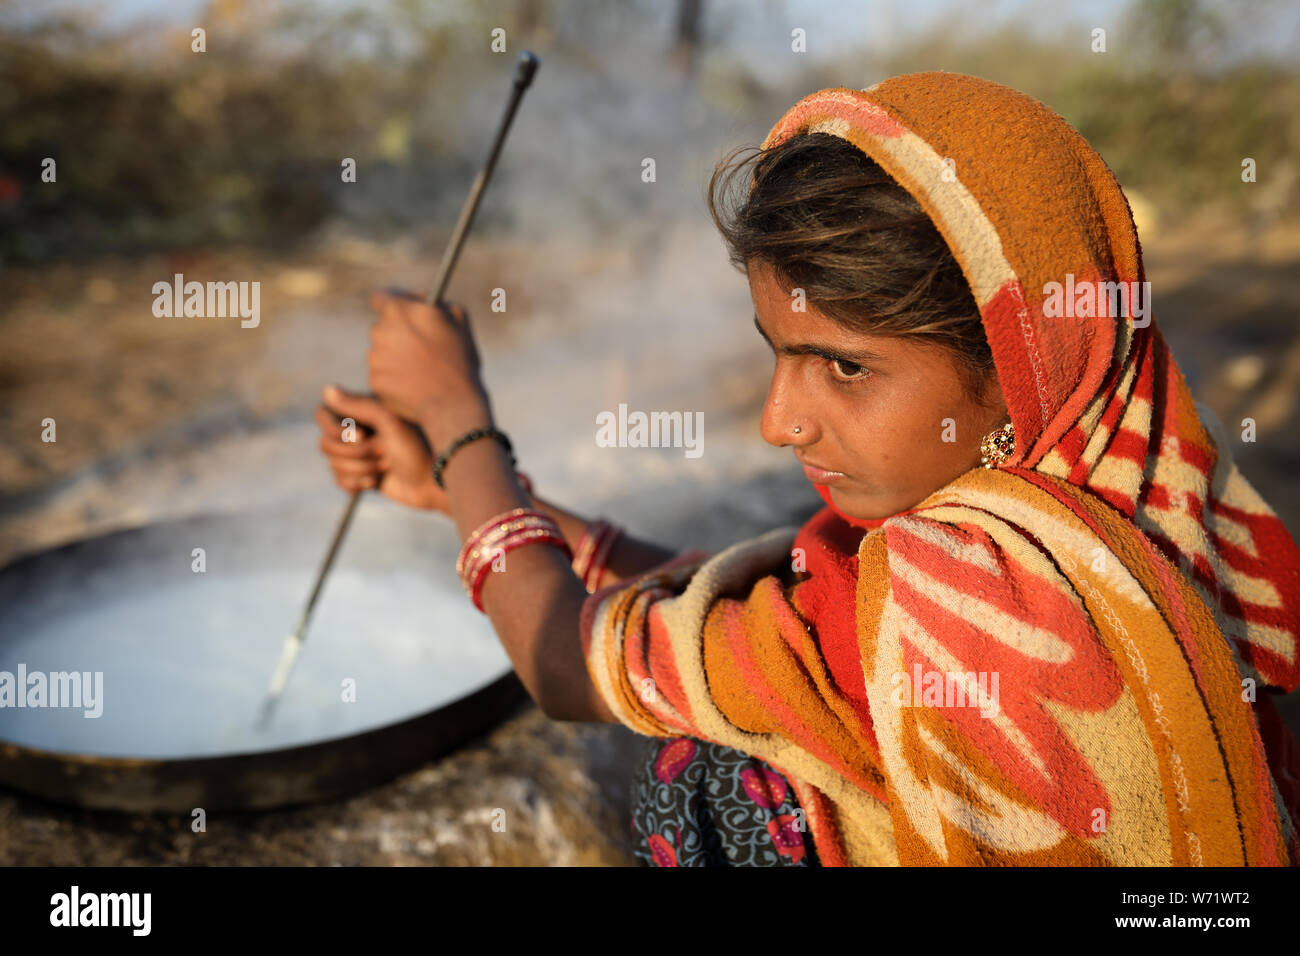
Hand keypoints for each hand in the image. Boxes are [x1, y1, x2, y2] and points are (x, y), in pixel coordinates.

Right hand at [316, 385, 448, 512]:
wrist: (434, 481)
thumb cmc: (418, 446)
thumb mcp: (390, 421)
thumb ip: (358, 405)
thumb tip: (327, 389)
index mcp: (362, 411)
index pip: (323, 416)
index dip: (337, 429)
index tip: (363, 434)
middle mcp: (356, 430)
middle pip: (326, 444)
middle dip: (356, 453)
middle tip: (385, 451)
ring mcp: (358, 454)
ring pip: (333, 464)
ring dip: (361, 468)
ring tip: (387, 466)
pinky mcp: (361, 475)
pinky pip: (340, 480)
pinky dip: (357, 483)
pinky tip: (378, 481)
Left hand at [367, 289, 487, 426]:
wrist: (453, 405)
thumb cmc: (460, 360)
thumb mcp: (459, 319)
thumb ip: (436, 302)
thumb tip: (423, 300)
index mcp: (399, 310)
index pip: (381, 298)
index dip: (394, 304)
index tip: (404, 314)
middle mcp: (380, 330)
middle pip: (383, 327)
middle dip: (400, 334)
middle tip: (421, 348)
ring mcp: (375, 357)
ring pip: (383, 352)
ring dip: (398, 357)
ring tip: (423, 371)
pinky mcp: (375, 381)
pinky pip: (384, 375)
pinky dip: (397, 379)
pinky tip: (416, 385)